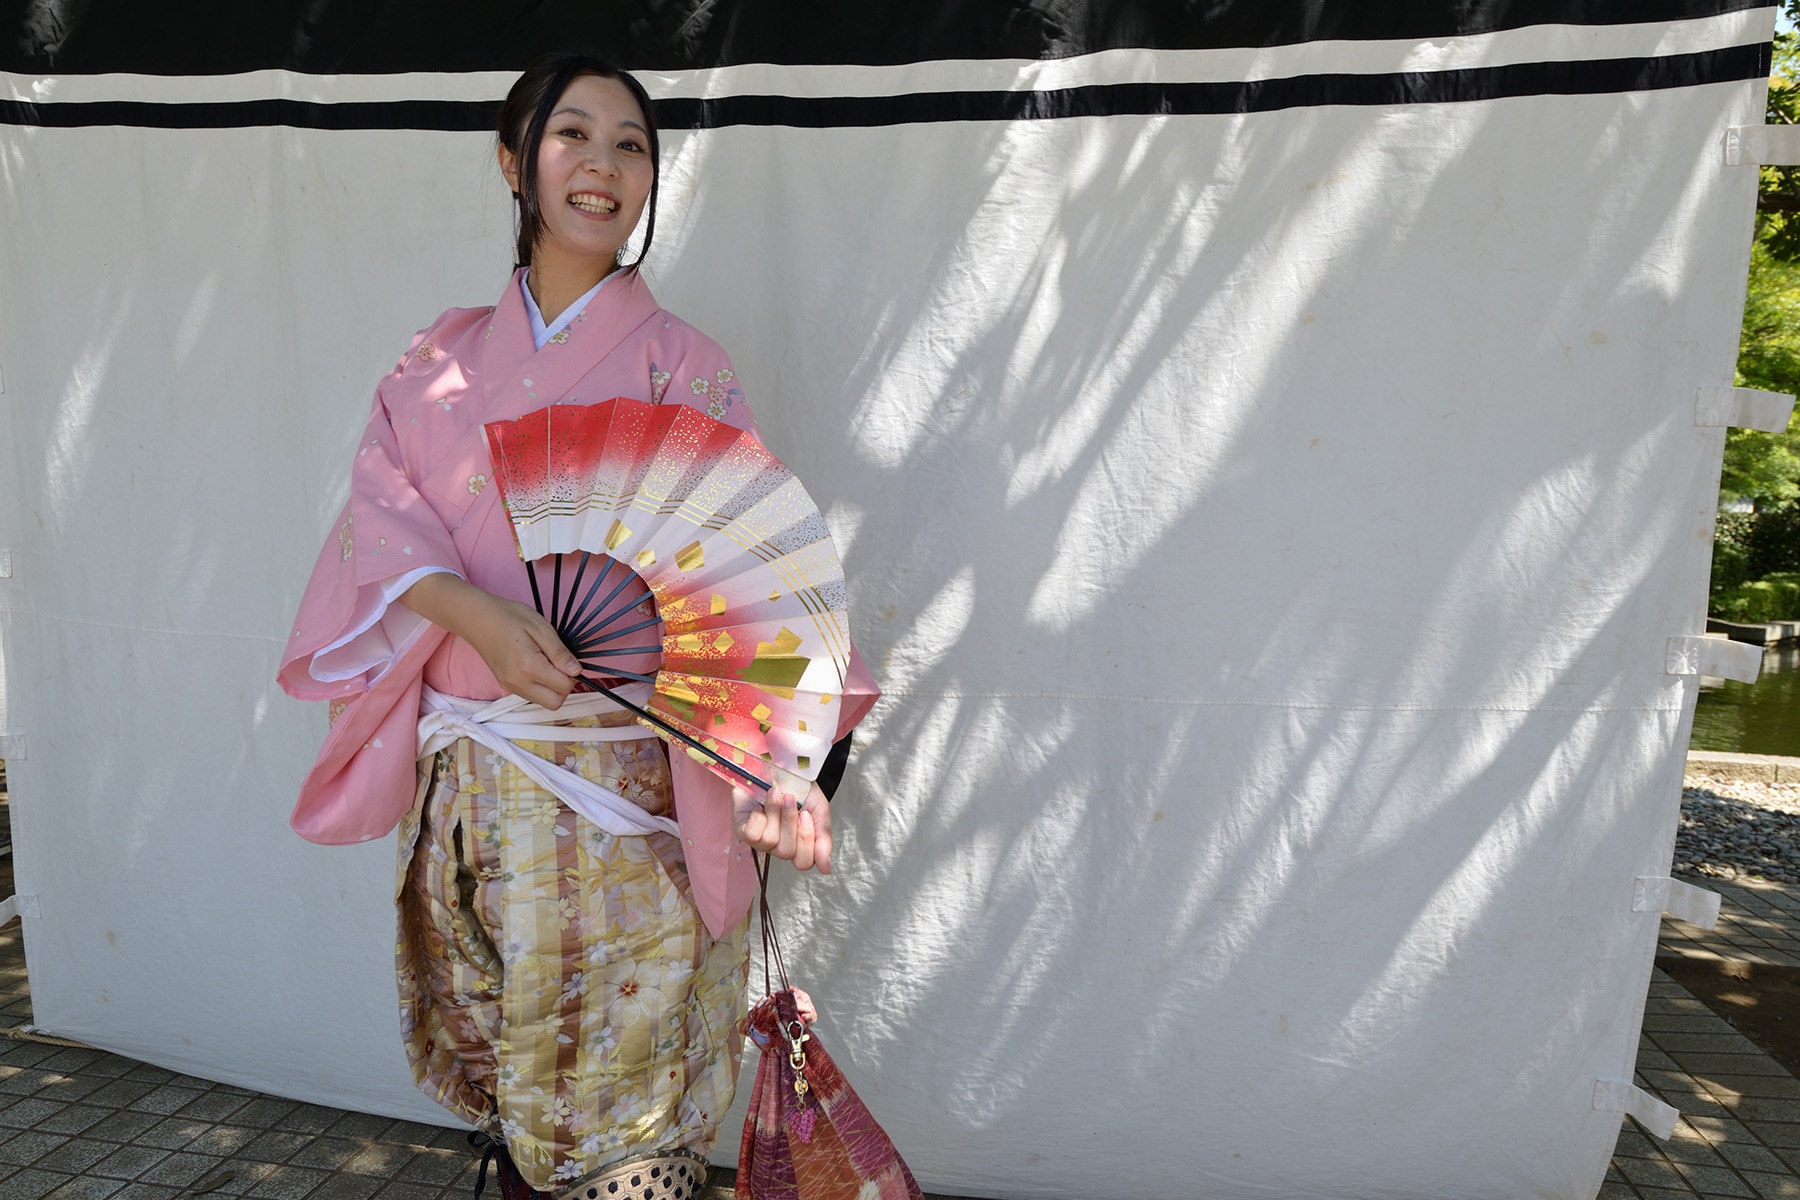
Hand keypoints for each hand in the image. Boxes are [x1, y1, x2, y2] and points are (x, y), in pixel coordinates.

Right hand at [397, 574, 579, 708]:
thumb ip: (559, 652)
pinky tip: (535, 665)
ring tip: (545, 661)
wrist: (476, 618)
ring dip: (551, 687)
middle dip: (564, 686)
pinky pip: (531, 694)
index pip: (564, 687)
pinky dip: (540, 685)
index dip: (572, 674)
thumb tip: (576, 671)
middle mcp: (518, 683)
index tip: (567, 658)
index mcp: (528, 667)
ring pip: (543, 701)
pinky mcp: (505, 685)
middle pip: (554, 703)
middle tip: (559, 663)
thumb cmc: (508, 616)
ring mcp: (510, 686)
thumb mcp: (540, 628)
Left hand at [733, 770, 831, 873]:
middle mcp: (778, 845)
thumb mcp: (819, 811)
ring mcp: (760, 839)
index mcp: (798, 844)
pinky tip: (760, 804)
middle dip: (790, 822)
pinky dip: (759, 816)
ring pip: (770, 842)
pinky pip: (752, 835)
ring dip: (775, 813)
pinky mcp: (743, 829)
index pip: (803, 862)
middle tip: (791, 799)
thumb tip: (826, 869)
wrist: (780, 765)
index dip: (806, 841)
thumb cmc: (799, 789)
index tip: (806, 814)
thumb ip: (823, 839)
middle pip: (786, 852)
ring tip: (777, 794)